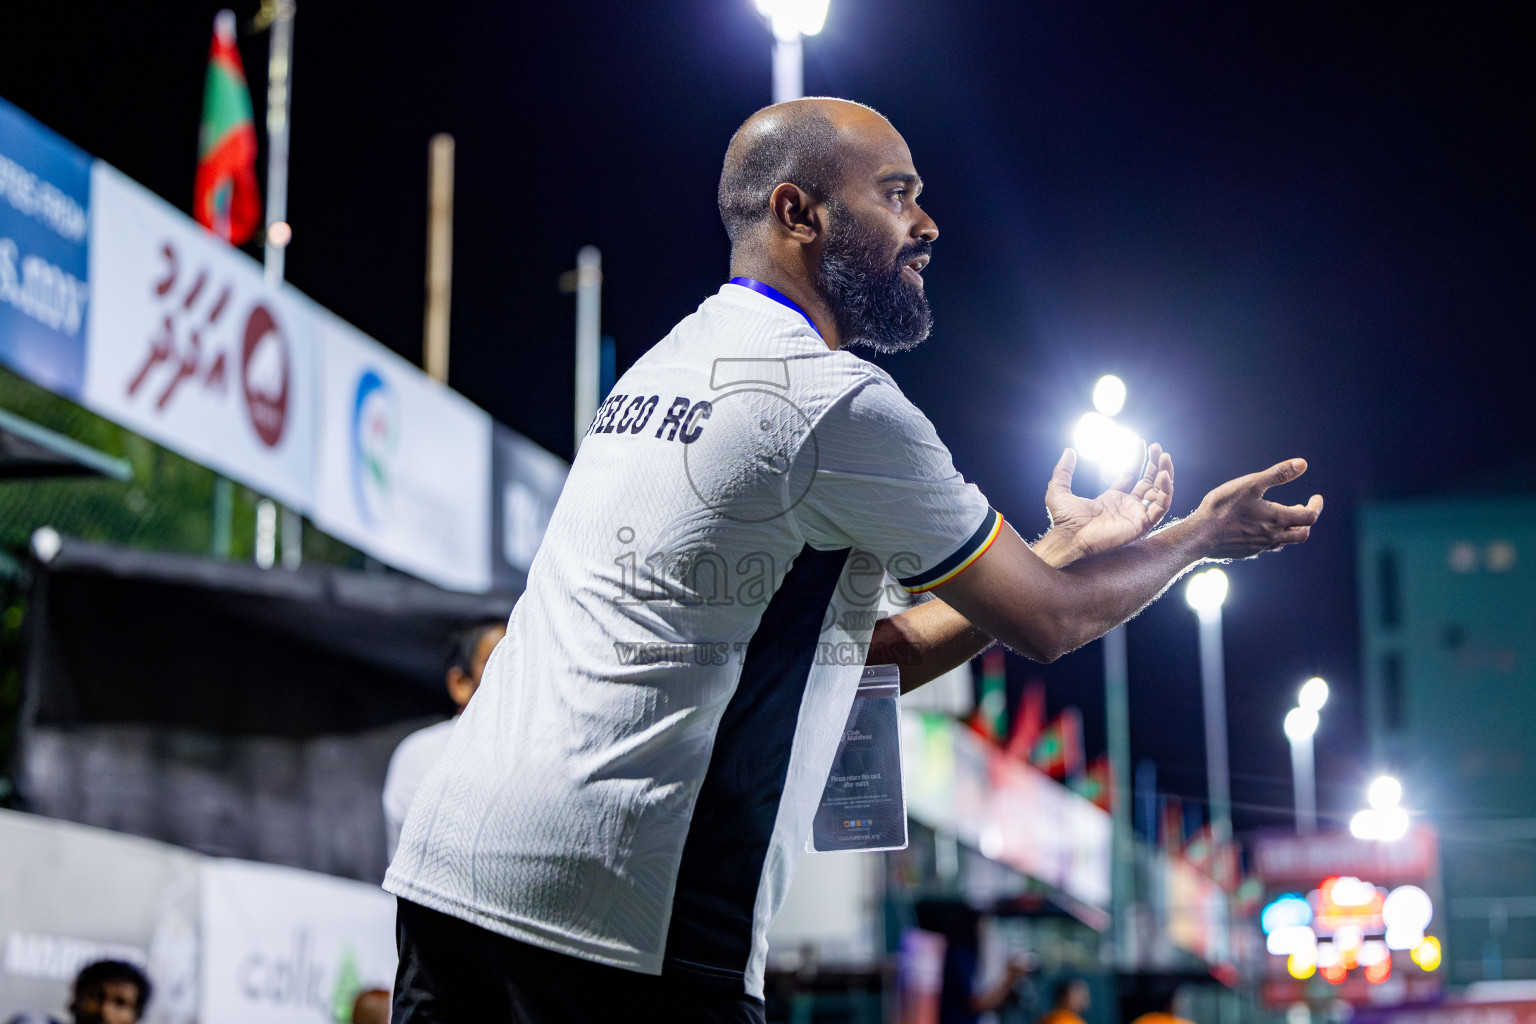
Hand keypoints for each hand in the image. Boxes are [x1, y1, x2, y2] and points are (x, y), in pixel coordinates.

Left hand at [1038, 443, 1174, 561]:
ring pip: (1159, 493)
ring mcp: (1135, 515)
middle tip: (1158, 448)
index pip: (1132, 475)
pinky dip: (1166, 492)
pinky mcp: (1142, 524)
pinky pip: (1161, 507)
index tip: (1141, 442)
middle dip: (1156, 465)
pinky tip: (1164, 476)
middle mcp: (1127, 506)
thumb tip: (1068, 451)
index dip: (1138, 459)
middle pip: (1149, 482)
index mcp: (1112, 499)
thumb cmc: (1063, 521)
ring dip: (1165, 475)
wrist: (1070, 538)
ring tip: (1165, 457)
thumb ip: (1063, 471)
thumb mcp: (1059, 489)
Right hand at [1192, 458, 1322, 558]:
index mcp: (1277, 519)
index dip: (1316, 506)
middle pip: (1302, 534)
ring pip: (1285, 542)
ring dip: (1290, 529)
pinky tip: (1261, 529)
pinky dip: (1272, 537)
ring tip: (1283, 518)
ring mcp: (1260, 547)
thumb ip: (1278, 474)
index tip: (1316, 498)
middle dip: (1306, 520)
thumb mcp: (1251, 483)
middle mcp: (1273, 536)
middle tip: (1302, 507)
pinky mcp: (1247, 552)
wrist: (1200, 535)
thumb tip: (1302, 464)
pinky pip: (1267, 547)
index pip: (1310, 517)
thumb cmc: (1224, 507)